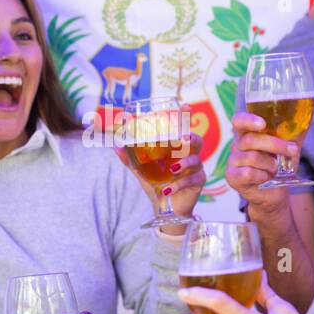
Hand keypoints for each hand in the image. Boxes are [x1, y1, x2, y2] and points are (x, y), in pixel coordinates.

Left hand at [115, 112, 205, 229]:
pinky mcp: (198, 183)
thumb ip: (131, 158)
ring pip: (196, 160)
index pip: (184, 128)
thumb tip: (116, 146)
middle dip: (192, 138)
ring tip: (173, 168)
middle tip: (182, 140)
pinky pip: (191, 181)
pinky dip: (178, 184)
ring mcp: (196, 169)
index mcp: (178, 147)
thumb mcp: (142, 170)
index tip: (186, 106)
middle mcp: (190, 155)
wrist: (166, 208)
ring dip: (185, 163)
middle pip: (197, 141)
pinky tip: (167, 190)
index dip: (186, 116)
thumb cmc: (158, 183)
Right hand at [224, 111, 299, 219]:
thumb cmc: (280, 167)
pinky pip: (248, 173)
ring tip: (276, 169)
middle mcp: (237, 146)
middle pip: (250, 139)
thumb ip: (299, 127)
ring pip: (251, 157)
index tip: (262, 123)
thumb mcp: (290, 145)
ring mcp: (233, 162)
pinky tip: (265, 178)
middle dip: (275, 145)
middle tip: (292, 150)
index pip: (239, 120)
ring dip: (270, 163)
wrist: (274, 194)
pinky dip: (262, 175)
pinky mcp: (233, 177)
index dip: (248, 120)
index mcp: (248, 134)